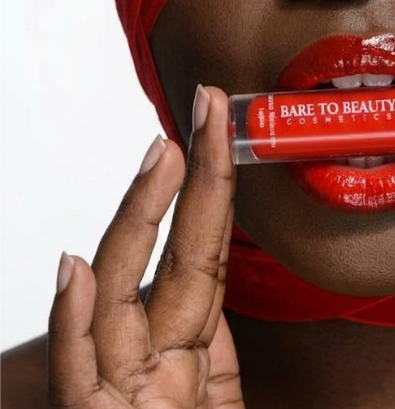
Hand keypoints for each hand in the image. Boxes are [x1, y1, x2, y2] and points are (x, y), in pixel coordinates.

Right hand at [48, 86, 243, 407]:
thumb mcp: (224, 402)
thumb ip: (218, 351)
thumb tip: (223, 285)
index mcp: (190, 354)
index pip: (205, 250)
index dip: (214, 185)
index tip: (220, 126)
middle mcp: (151, 364)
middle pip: (170, 257)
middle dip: (187, 179)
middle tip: (203, 109)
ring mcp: (121, 399)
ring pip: (120, 303)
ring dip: (137, 225)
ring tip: (160, 158)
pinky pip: (82, 383)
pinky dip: (75, 327)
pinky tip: (74, 273)